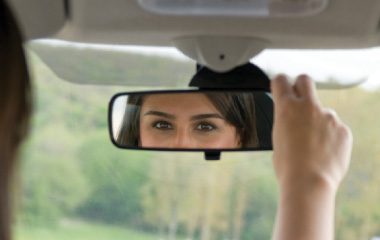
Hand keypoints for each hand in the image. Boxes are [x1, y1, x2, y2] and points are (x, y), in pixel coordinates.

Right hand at [271, 74, 352, 190]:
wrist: (308, 182)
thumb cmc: (287, 165)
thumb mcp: (277, 138)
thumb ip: (286, 122)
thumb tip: (293, 120)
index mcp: (286, 108)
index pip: (280, 80)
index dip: (279, 84)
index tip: (281, 89)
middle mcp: (308, 106)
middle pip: (305, 80)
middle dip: (300, 86)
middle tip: (299, 102)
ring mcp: (328, 116)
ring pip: (322, 111)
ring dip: (317, 121)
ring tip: (312, 145)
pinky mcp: (343, 129)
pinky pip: (335, 128)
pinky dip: (330, 137)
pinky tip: (324, 152)